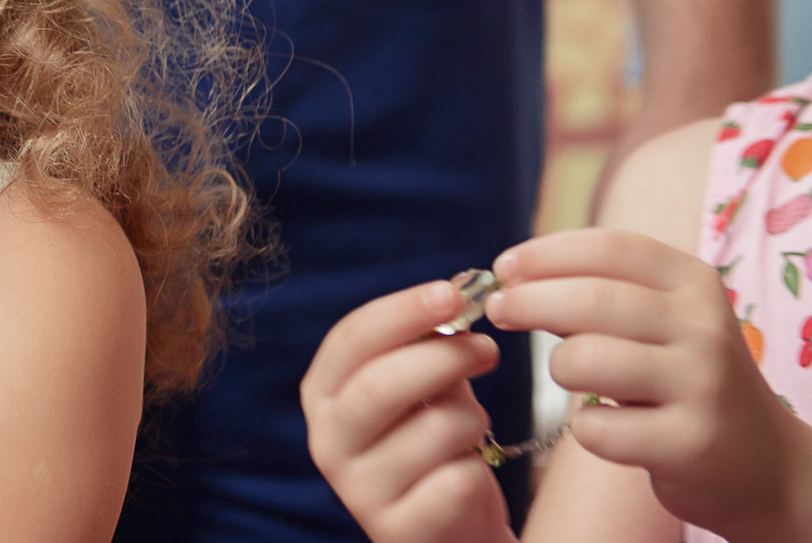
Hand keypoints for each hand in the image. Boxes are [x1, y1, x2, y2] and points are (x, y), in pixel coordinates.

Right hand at [301, 279, 517, 542]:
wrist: (451, 527)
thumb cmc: (435, 442)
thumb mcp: (424, 388)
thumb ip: (428, 348)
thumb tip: (457, 299)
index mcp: (324, 393)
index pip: (352, 338)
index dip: (403, 310)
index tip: (453, 293)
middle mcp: (327, 440)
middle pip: (381, 383)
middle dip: (443, 357)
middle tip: (487, 348)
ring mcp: (357, 490)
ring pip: (433, 430)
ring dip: (472, 420)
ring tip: (476, 427)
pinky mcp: (396, 529)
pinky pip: (457, 480)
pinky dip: (478, 468)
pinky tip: (469, 471)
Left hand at [485, 229, 803, 538]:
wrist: (766, 465)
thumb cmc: (686, 380)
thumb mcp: (662, 321)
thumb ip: (600, 293)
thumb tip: (512, 276)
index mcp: (694, 283)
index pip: (609, 247)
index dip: (546, 252)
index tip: (503, 267)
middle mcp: (705, 327)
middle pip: (591, 299)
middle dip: (529, 301)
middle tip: (499, 311)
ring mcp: (703, 386)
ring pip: (586, 360)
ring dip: (561, 369)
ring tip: (575, 378)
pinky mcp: (691, 444)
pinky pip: (597, 428)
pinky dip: (585, 429)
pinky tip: (606, 429)